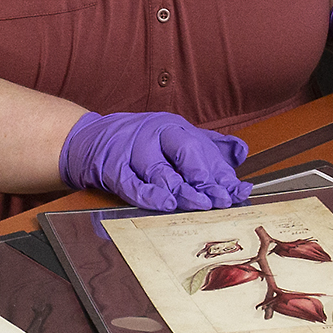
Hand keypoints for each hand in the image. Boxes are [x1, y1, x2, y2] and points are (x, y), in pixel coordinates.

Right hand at [58, 111, 249, 210]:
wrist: (91, 140)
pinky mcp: (112, 168)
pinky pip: (132, 184)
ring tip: (200, 205)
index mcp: (172, 127)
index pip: (201, 148)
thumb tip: (241, 152)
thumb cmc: (139, 142)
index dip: (220, 172)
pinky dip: (150, 196)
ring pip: (161, 173)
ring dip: (182, 192)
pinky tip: (166, 204)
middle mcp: (152, 134)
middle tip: (221, 199)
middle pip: (184, 154)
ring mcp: (131, 150)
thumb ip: (208, 146)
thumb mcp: (174, 137)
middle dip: (205, 179)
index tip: (236, 190)